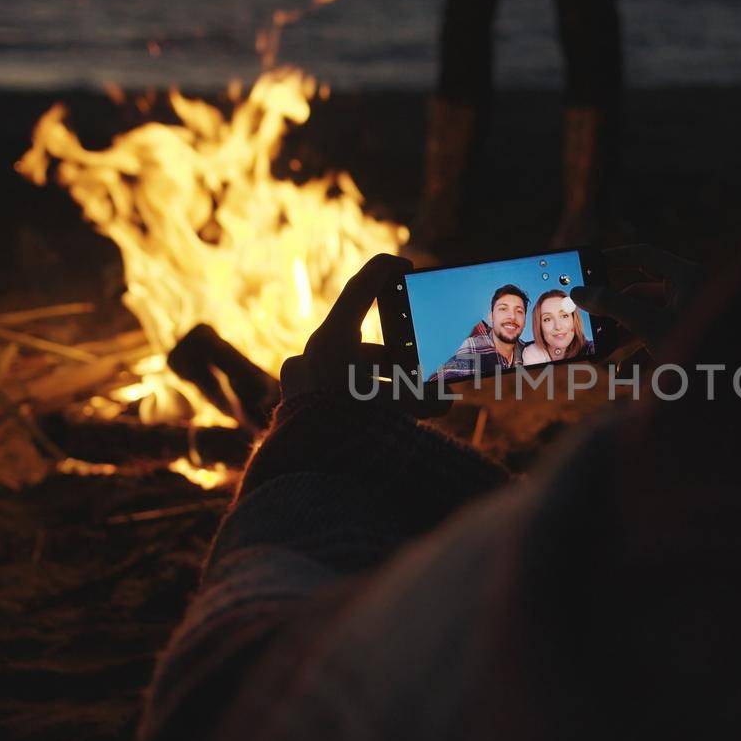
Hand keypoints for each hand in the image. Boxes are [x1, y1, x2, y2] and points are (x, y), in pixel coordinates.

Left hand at [278, 253, 450, 416]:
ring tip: (405, 409)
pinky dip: (355, 401)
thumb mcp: (398, 409)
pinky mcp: (295, 403)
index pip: (362, 288)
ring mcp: (300, 378)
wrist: (306, 474)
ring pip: (348, 371)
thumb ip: (425, 398)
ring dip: (378, 386)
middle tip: (420, 372)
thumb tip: (445, 398)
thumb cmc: (353, 432)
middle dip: (397, 362)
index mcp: (333, 340)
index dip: (386, 271)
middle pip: (363, 345)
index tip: (406, 266)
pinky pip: (331, 392)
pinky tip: (376, 421)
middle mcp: (312, 353)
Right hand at [570, 245, 703, 355]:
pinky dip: (639, 345)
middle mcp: (690, 291)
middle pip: (641, 291)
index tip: (590, 263)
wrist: (731, 386)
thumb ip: (613, 306)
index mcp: (686, 277)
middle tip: (590, 315)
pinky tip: (622, 366)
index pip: (643, 256)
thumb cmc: (699, 350)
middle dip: (615, 308)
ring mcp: (689, 315)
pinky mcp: (689, 336)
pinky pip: (658, 334)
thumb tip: (580, 292)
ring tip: (602, 346)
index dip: (614, 257)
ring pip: (647, 315)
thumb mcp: (649, 325)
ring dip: (623, 330)